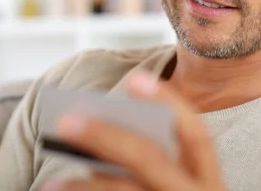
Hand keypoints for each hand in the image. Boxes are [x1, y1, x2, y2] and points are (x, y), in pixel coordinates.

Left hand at [42, 71, 225, 190]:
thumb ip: (156, 169)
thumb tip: (101, 143)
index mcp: (210, 183)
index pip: (197, 135)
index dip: (170, 104)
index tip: (135, 79)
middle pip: (152, 161)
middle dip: (108, 137)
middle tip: (66, 121)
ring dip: (87, 187)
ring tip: (50, 185)